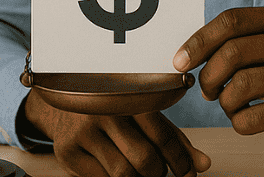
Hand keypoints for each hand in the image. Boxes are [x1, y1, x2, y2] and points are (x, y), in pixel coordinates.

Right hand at [22, 90, 210, 176]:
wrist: (60, 102)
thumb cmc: (110, 108)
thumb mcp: (141, 114)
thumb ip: (172, 138)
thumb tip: (203, 165)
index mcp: (128, 94)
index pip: (163, 135)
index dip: (180, 160)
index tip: (187, 173)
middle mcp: (104, 108)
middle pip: (145, 159)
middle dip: (158, 173)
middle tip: (159, 173)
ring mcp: (83, 129)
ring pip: (123, 173)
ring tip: (140, 173)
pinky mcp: (67, 149)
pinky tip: (114, 170)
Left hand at [173, 4, 263, 158]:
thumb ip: (244, 41)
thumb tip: (188, 54)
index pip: (232, 21)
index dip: (199, 41)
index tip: (180, 61)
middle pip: (232, 52)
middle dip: (208, 75)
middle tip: (207, 90)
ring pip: (240, 86)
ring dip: (223, 101)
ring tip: (230, 105)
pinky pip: (253, 117)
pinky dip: (238, 122)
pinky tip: (246, 120)